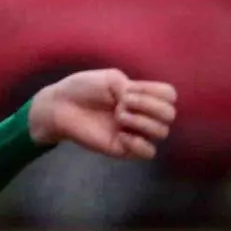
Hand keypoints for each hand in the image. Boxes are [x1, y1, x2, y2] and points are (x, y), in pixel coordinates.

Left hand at [29, 69, 176, 159]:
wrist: (61, 106)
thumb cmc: (83, 88)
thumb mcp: (111, 79)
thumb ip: (132, 88)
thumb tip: (140, 106)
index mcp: (141, 95)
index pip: (170, 95)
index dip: (156, 92)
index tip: (131, 88)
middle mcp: (142, 114)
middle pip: (169, 114)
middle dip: (149, 105)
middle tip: (123, 102)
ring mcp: (134, 132)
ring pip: (161, 132)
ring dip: (142, 121)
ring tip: (119, 116)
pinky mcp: (124, 149)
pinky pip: (148, 152)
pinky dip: (139, 143)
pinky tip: (122, 135)